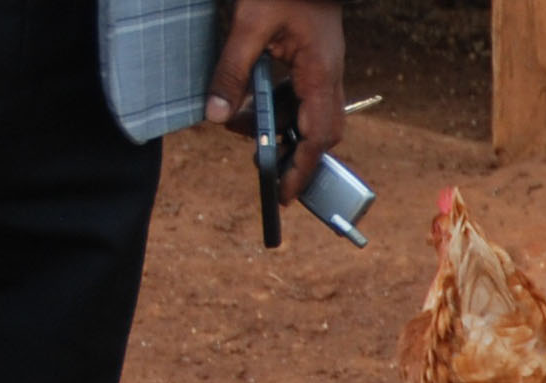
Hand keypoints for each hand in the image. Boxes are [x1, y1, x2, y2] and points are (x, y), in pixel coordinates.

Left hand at [205, 0, 347, 199]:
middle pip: (322, 133)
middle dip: (296, 156)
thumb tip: (216, 115)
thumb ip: (232, 69)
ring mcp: (325, 70)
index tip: (284, 193)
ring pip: (312, 116)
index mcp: (320, 73)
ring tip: (246, 131)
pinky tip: (254, 103)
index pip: (317, 135)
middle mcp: (329, 76)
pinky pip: (303, 97)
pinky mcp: (315, 62)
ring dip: (283, 130)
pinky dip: (281, 109)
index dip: (302, 168)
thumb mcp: (248, 25)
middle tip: (268, 172)